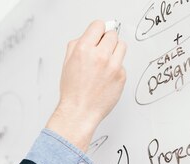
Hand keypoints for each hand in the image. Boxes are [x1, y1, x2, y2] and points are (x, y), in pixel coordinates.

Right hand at [46, 20, 126, 150]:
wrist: (79, 112)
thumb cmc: (72, 91)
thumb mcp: (67, 63)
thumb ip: (77, 45)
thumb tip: (89, 35)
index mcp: (84, 49)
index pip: (99, 25)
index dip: (97, 30)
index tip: (98, 35)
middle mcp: (100, 55)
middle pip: (112, 34)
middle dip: (106, 40)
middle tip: (101, 51)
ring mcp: (113, 66)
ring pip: (121, 45)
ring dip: (114, 50)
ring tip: (106, 62)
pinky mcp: (122, 76)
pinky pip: (123, 64)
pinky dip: (116, 68)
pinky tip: (106, 77)